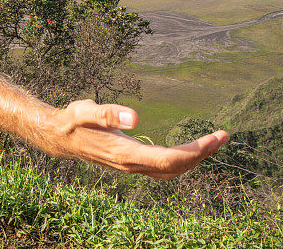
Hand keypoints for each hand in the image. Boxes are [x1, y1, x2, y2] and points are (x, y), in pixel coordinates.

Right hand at [48, 99, 228, 179]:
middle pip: (175, 168)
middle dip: (202, 153)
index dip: (195, 151)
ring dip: (194, 158)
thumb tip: (135, 118)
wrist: (59, 138)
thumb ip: (108, 113)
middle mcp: (131, 165)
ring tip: (213, 142)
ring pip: (171, 171)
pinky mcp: (132, 163)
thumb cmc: (72, 121)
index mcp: (125, 154)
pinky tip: (189, 149)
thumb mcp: (85, 111)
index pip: (168, 159)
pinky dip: (182, 159)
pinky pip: (163, 167)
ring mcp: (132, 167)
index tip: (215, 137)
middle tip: (224, 136)